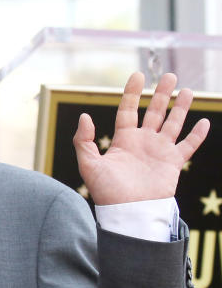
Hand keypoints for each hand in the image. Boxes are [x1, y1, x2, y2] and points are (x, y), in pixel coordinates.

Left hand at [74, 72, 209, 204]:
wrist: (128, 211)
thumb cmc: (107, 191)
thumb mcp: (89, 164)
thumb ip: (83, 140)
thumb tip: (84, 116)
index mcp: (123, 140)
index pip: (128, 110)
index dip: (132, 93)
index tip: (138, 75)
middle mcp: (143, 142)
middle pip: (154, 112)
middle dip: (162, 94)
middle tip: (170, 75)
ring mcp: (159, 151)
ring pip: (173, 123)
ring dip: (180, 107)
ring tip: (187, 90)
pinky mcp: (174, 163)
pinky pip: (188, 145)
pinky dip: (197, 134)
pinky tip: (204, 121)